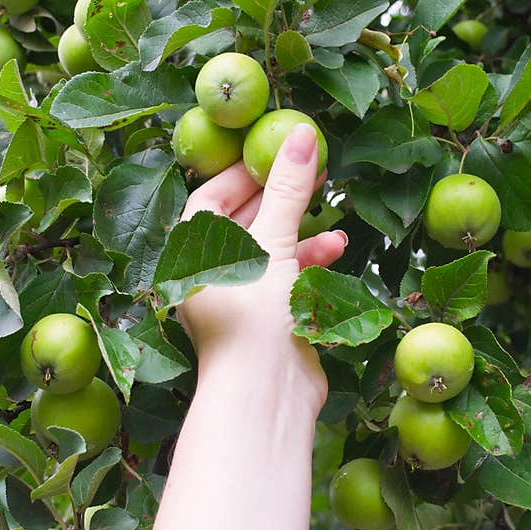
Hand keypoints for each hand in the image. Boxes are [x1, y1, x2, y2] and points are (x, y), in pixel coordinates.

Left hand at [177, 123, 347, 417]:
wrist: (266, 395)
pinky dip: (310, 261)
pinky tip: (337, 247)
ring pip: (271, 249)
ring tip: (332, 206)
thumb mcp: (271, 246)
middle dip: (280, 195)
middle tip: (311, 167)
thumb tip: (301, 134)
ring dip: (301, 228)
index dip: (242, 172)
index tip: (273, 149)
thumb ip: (287, 191)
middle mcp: (212, 274)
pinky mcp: (268, 317)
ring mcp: (241, 298)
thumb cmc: (253, 317)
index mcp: (193, 255)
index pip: (212, 199)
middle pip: (245, 221)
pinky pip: (287, 277)